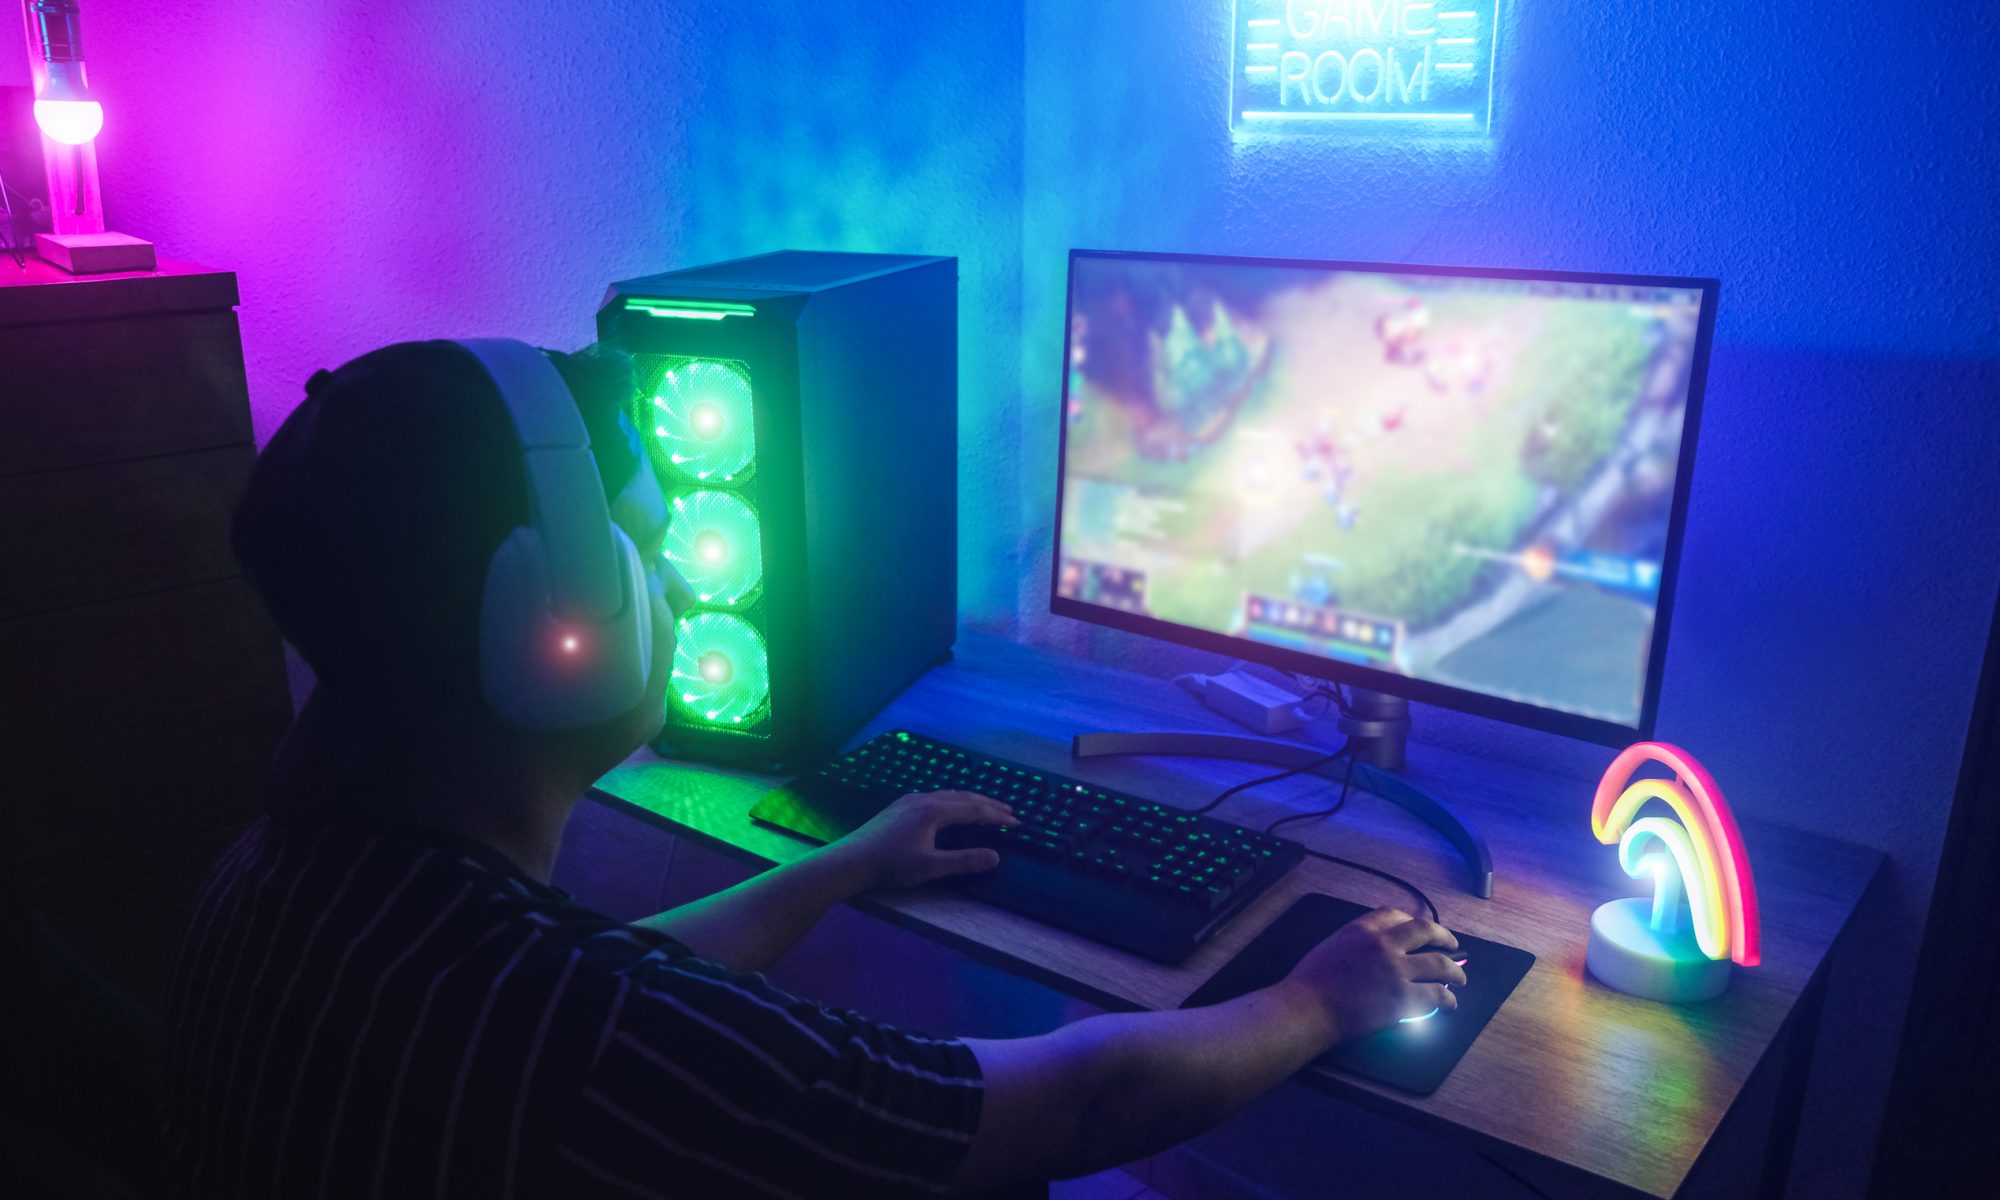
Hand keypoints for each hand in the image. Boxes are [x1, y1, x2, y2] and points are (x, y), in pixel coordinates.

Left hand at [823, 791, 1017, 891]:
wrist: (851, 860)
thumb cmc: (891, 865)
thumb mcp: (931, 867)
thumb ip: (964, 861)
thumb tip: (996, 856)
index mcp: (934, 811)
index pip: (974, 809)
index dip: (996, 816)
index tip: (1016, 822)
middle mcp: (923, 799)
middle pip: (963, 796)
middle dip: (988, 804)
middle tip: (1009, 811)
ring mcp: (909, 800)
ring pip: (947, 794)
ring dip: (969, 800)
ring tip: (985, 807)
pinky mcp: (899, 807)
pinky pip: (934, 796)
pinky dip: (952, 801)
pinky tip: (949, 808)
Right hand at [1282, 907, 1465, 1043]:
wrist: (1308, 1008)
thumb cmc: (1310, 982)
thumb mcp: (1333, 946)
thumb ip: (1357, 943)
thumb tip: (1377, 953)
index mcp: (1362, 928)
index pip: (1395, 915)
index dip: (1412, 921)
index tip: (1420, 929)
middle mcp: (1384, 944)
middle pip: (1425, 931)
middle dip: (1444, 937)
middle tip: (1452, 945)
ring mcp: (1397, 971)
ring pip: (1439, 964)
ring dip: (1455, 971)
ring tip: (1460, 978)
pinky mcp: (1404, 998)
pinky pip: (1436, 995)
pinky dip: (1447, 999)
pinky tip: (1450, 1003)